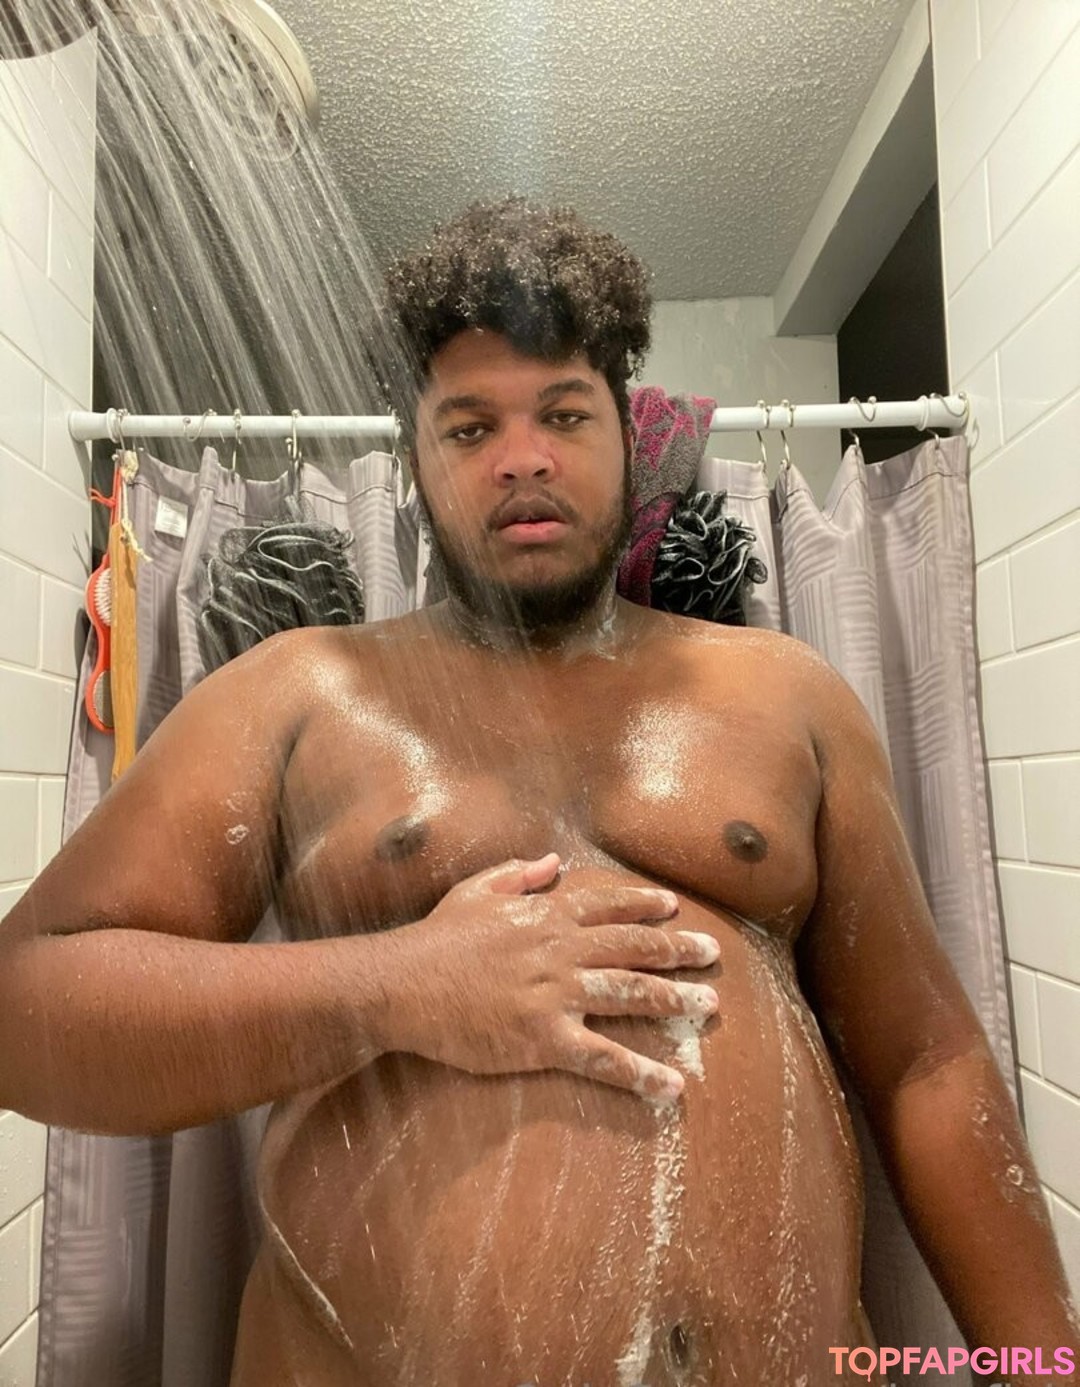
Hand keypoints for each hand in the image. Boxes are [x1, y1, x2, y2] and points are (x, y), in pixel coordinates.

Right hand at [376, 853, 719, 1100]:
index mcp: (545, 917)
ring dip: (674, 1000)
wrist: (401, 985)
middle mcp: (560, 951)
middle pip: (633, 947)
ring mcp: (555, 995)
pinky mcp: (544, 1039)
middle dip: (678, 950)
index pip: (607, 906)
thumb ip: (518, 875)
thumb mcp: (475, 892)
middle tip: (714, 954)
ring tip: (710, 1006)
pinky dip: (640, 1072)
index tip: (674, 907)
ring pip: (630, 994)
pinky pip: (603, 1058)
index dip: (644, 905)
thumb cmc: (434, 940)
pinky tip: (672, 1085)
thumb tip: (554, 863)